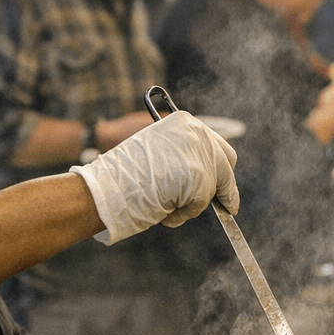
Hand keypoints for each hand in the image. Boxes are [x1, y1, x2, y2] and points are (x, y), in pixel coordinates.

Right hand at [70, 111, 238, 242]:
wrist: (107, 186)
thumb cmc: (124, 176)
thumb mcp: (158, 155)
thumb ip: (182, 157)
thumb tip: (210, 178)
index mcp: (183, 120)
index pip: (216, 144)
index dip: (221, 166)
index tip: (223, 184)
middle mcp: (195, 131)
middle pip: (226, 162)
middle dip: (225, 186)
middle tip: (227, 207)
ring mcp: (198, 153)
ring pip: (212, 188)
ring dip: (192, 205)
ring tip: (164, 205)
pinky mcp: (199, 176)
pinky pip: (201, 204)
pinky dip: (184, 214)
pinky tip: (164, 209)